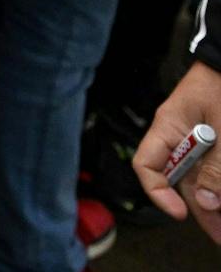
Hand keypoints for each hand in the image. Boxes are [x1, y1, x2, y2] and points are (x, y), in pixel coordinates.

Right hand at [135, 59, 220, 240]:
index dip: (158, 192)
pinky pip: (213, 170)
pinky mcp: (215, 144)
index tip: (179, 213)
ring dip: (214, 203)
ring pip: (201, 179)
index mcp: (168, 128)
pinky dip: (220, 187)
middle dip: (200, 210)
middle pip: (181, 180)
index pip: (148, 165)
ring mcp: (199, 142)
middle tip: (218, 235)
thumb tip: (206, 202)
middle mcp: (179, 138)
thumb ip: (215, 165)